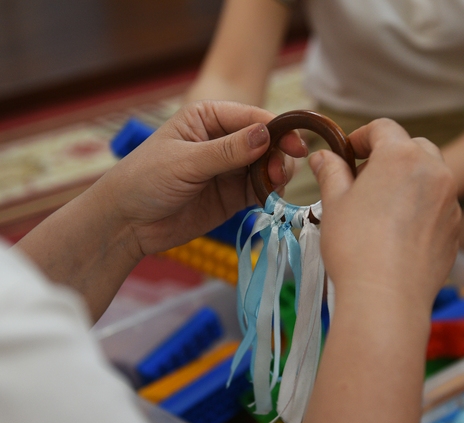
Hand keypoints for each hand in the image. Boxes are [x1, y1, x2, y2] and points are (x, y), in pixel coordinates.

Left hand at [95, 100, 304, 256]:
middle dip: (279, 154)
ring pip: (268, 166)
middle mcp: (223, 139)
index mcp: (208, 117)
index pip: (252, 117)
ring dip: (277, 174)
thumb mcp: (186, 161)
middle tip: (279, 173)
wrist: (127, 223)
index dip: (278, 129)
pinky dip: (271, 193)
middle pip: (266, 141)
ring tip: (274, 186)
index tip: (295, 145)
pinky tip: (271, 199)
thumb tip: (266, 134)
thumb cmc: (145, 180)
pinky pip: (261, 189)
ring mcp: (230, 169)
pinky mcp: (233, 195)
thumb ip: (227, 151)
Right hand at [309, 118, 460, 308]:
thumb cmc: (355, 246)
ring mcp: (451, 202)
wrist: (387, 298)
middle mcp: (434, 171)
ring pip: (431, 176)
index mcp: (401, 156)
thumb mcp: (334, 203)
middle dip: (390, 156)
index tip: (347, 153)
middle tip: (364, 179)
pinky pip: (439, 206)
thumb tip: (322, 157)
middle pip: (413, 147)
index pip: (383, 128)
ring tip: (382, 207)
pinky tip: (399, 233)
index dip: (361, 136)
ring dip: (408, 180)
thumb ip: (331, 172)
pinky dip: (421, 207)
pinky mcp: (455, 229)